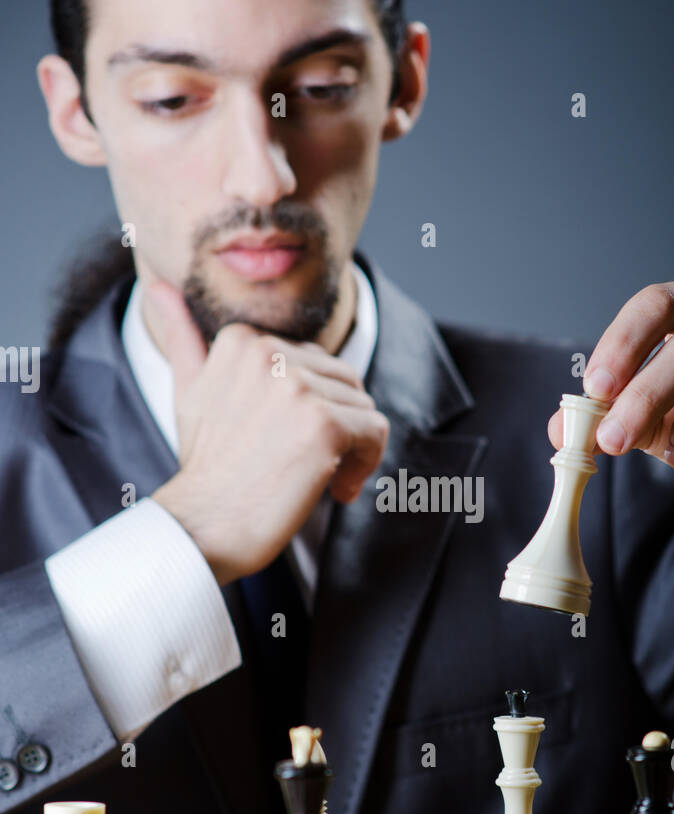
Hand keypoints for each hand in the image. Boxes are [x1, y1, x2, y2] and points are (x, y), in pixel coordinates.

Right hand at [148, 281, 388, 585]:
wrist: (203, 526)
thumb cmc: (205, 467)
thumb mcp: (190, 393)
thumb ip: (183, 339)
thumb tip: (158, 287)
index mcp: (242, 341)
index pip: (314, 362)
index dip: (312, 406)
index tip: (289, 442)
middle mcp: (269, 354)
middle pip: (344, 381)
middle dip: (337, 425)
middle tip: (307, 465)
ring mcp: (297, 388)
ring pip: (362, 406)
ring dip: (352, 448)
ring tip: (318, 478)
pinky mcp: (324, 424)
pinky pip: (375, 431)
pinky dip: (367, 465)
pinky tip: (336, 490)